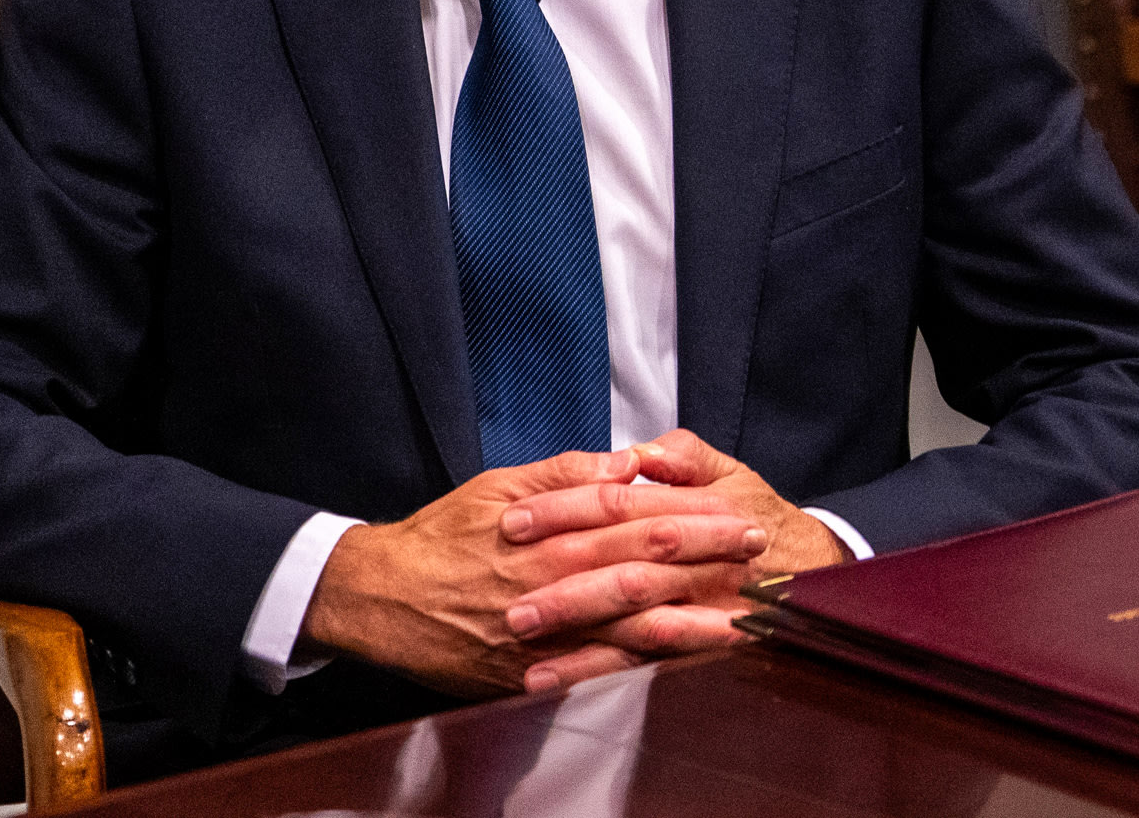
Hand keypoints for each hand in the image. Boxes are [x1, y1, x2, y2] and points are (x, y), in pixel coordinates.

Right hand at [298, 447, 768, 698]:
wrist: (380, 600)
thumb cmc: (439, 536)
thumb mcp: (496, 484)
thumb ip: (563, 475)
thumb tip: (625, 464)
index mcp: (545, 529)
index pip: (633, 516)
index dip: (690, 513)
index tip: (736, 510)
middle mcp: (550, 579)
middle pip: (643, 567)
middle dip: (706, 560)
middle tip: (758, 550)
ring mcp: (543, 633)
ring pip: (630, 627)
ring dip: (693, 620)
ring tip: (744, 617)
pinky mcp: (532, 674)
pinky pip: (597, 674)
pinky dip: (642, 671)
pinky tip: (682, 670)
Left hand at [500, 429, 850, 690]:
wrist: (817, 576)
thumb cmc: (755, 516)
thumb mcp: (727, 473)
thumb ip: (682, 457)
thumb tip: (638, 453)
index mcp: (697, 512)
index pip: (621, 507)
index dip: (564, 512)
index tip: (512, 521)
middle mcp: (699, 565)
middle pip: (624, 574)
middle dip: (564, 588)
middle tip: (507, 598)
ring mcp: (700, 613)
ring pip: (633, 628)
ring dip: (574, 641)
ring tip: (519, 647)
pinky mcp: (696, 650)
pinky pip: (643, 668)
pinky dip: (595, 678)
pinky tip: (550, 684)